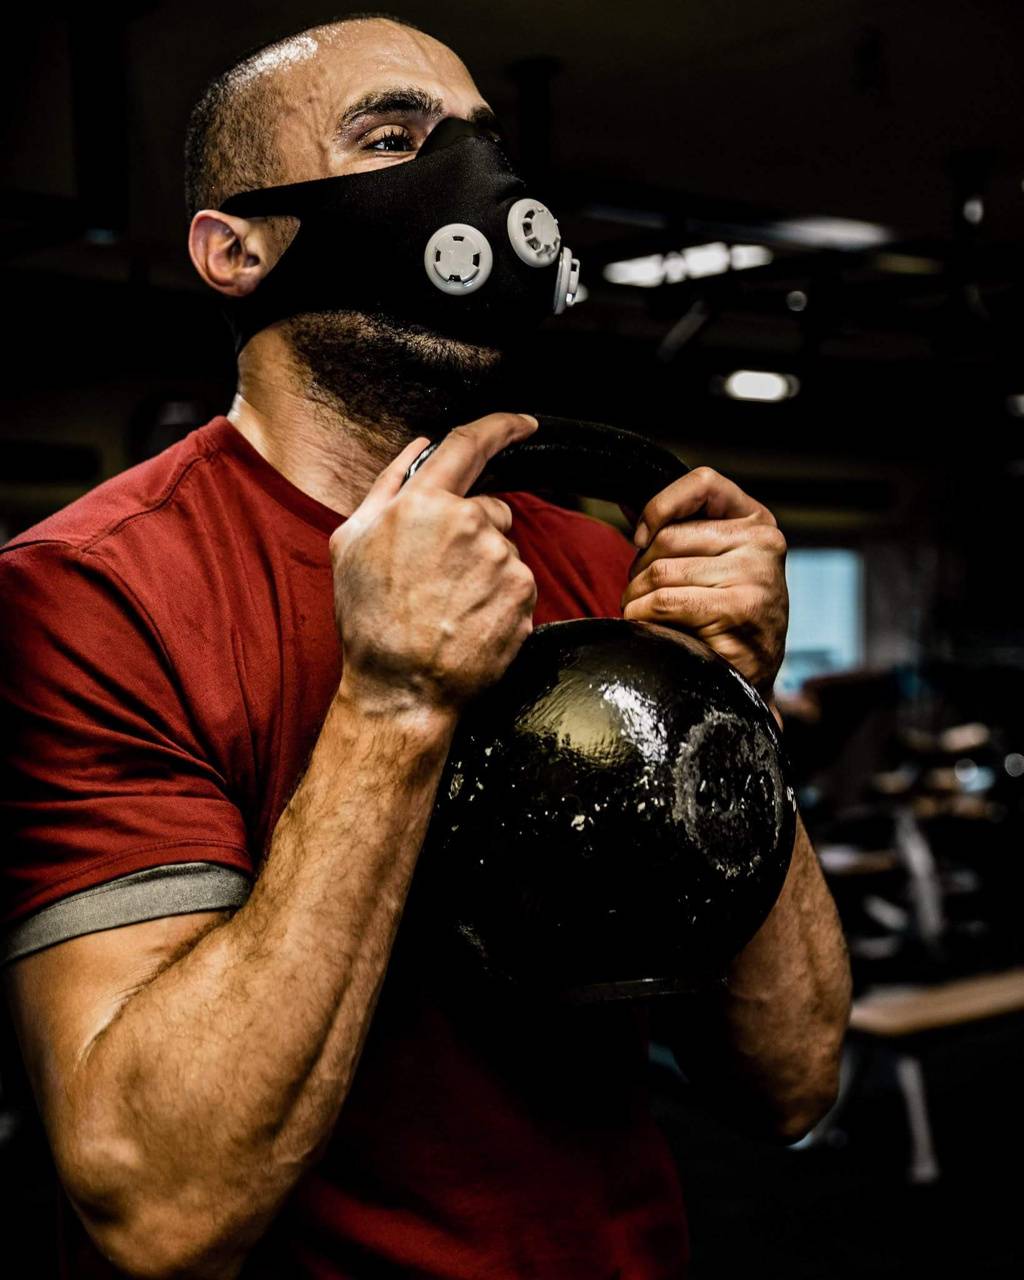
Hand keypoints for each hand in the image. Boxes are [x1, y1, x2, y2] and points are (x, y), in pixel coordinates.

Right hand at [329, 412, 538, 712]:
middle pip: (492, 508)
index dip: (502, 427)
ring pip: (505, 549)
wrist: (402, 688)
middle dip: (475, 531)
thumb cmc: (369, 618)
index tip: (523, 424)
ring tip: (450, 605)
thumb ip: (387, 484)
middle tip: (440, 577)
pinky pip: (518, 583)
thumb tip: (421, 447)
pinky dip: (501, 598)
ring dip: (486, 568)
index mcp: (423, 502)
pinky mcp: (524, 594)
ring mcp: (501, 560)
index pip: (470, 445)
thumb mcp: (351, 542)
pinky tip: (470, 620)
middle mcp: (469, 524)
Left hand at [620, 466, 787, 695]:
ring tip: (645, 616)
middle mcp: (763, 543)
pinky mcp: (740, 608)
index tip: (641, 539)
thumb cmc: (722, 622)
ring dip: (637, 599)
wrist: (748, 682)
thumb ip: (681, 533)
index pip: (704, 483)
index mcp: (758, 523)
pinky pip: (666, 602)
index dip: (661, 506)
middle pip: (668, 537)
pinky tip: (654, 630)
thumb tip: (626, 502)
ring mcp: (756, 575)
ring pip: (661, 572)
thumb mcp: (711, 566)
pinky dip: (645, 617)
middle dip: (639, 571)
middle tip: (640, 597)